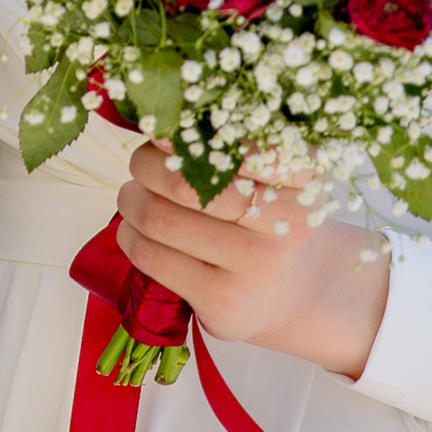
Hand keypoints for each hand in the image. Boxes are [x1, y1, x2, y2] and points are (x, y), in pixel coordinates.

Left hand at [117, 142, 393, 383]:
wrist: (292, 291)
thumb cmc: (270, 219)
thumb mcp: (276, 176)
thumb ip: (235, 146)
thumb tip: (162, 130)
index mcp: (301, 180)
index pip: (243, 148)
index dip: (191, 137)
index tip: (164, 130)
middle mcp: (284, 225)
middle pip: (187, 185)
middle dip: (147, 165)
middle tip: (140, 162)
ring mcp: (254, 267)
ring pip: (160, 219)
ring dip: (131, 198)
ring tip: (132, 194)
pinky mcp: (222, 301)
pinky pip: (151, 256)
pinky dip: (129, 235)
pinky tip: (135, 229)